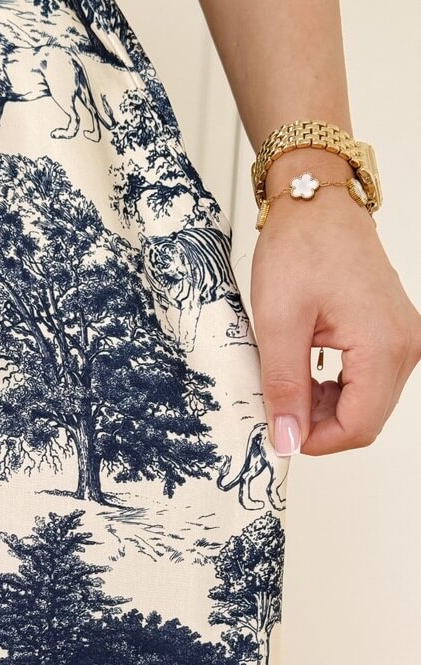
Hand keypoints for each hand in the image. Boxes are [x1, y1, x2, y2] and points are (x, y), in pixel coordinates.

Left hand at [250, 157, 420, 456]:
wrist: (318, 204)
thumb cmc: (301, 247)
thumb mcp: (279, 323)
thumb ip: (284, 387)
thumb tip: (286, 439)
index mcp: (383, 346)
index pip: (358, 427)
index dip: (315, 441)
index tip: (280, 430)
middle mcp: (405, 346)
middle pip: (366, 420)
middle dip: (319, 425)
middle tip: (279, 403)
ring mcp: (403, 340)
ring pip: (367, 404)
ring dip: (326, 408)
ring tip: (289, 381)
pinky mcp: (392, 334)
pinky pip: (369, 382)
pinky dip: (336, 389)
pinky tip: (307, 372)